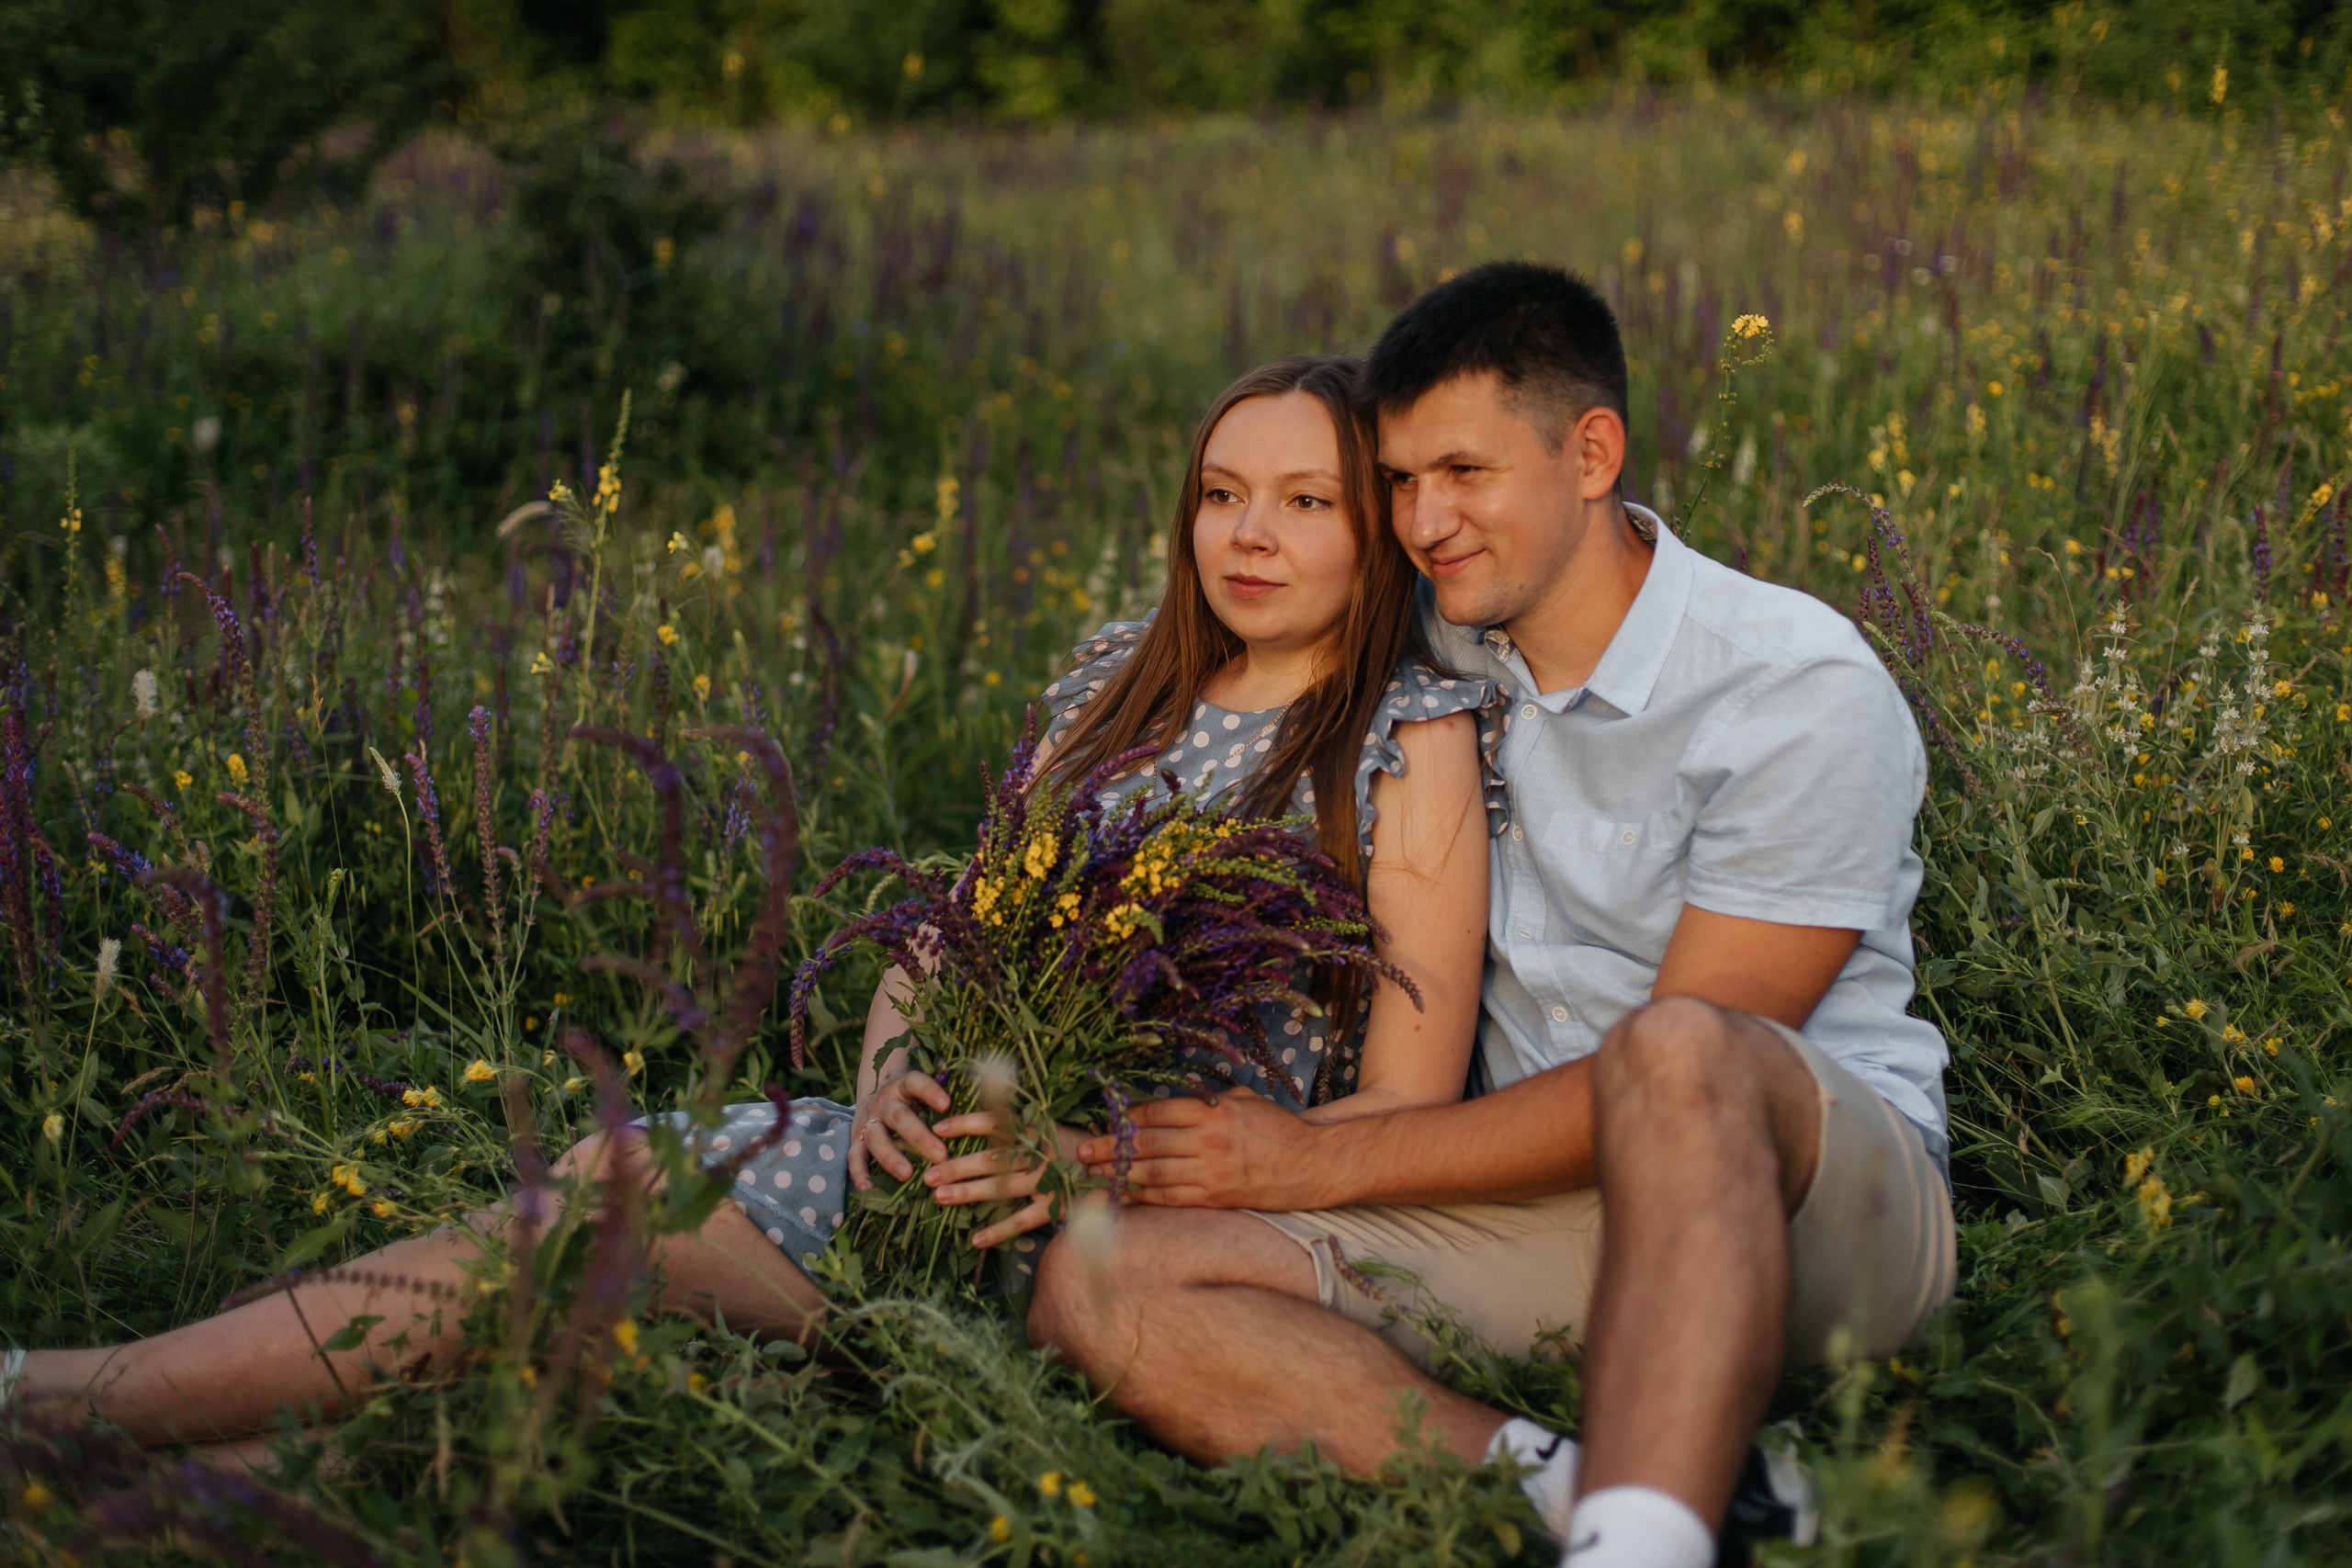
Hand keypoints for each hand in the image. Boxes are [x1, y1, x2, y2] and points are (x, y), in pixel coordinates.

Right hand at [847, 1070, 951, 1189]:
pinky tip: (869, 1189)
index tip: (947, 1104)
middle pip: (899, 1117)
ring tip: (907, 1175)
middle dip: (920, 1137)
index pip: (915, 1082)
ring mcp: (868, 1121)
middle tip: (941, 1155)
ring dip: (891, 1157)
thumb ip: (942, 1097)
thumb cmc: (911, 1098)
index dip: (930, 1091)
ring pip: (876, 1138)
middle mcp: (883, 1102)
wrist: (873, 1095)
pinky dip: (859, 1173)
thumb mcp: (922, 1091)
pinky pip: (854, 1157)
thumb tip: (980, 1104)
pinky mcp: (856, 1140)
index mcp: (902, 1086)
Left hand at [923, 1113, 1086, 1248]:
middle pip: (990, 1158)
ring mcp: (1048, 1181)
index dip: (966, 1124)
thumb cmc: (1078, 1148)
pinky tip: (976, 1239)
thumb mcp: (1052, 1128)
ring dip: (967, 1192)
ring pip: (1000, 1188)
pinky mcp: (1057, 1206)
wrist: (1120, 1169)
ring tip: (939, 1197)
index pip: (996, 1122)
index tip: (938, 1128)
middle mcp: (1040, 1153)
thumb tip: (985, 1126)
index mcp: (1037, 1129)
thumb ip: (1022, 1127)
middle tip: (928, 1175)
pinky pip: (1022, 1221)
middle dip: (956, 1166)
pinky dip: (999, 1231)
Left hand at [1073, 1085, 1325, 1209]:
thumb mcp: (1244, 1101)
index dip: (1127, 1120)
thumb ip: (1208, 1103)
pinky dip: (1144, 1197)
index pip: (1157, 1113)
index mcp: (1213, 1111)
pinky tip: (1124, 1195)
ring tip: (1093, 1176)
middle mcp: (1209, 1140)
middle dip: (1110, 1149)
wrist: (1315, 1163)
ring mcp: (1212, 1172)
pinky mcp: (1217, 1198)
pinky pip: (1172, 1198)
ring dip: (1119, 1175)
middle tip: (1082, 1153)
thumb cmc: (1279, 1129)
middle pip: (1147, 1144)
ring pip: (1154, 1173)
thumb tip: (1170, 1109)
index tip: (1108, 1124)